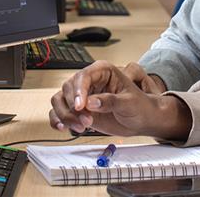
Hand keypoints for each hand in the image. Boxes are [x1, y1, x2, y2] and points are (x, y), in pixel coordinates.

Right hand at [49, 60, 190, 139]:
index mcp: (103, 71)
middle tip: (87, 121)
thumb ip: (110, 101)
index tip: (80, 107)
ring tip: (80, 127)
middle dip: (73, 107)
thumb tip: (90, 103)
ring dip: (65, 115)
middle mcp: (90, 82)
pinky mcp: (79, 110)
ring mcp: (83, 96)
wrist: (142, 120)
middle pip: (67, 88)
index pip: (83, 76)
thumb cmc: (140, 106)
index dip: (78, 91)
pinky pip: (59, 112)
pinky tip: (63, 128)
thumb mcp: (129, 103)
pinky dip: (57, 120)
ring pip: (60, 100)